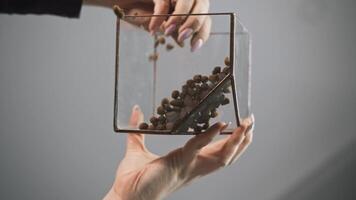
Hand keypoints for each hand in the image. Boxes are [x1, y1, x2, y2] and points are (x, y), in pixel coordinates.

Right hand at [84, 0, 210, 51]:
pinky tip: (152, 29)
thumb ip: (172, 31)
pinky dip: (159, 16)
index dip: (202, 33)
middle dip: (194, 24)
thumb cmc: (139, 12)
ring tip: (168, 32)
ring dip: (180, 17)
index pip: (205, 18)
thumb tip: (183, 42)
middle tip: (182, 38)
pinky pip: (164, 2)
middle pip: (202, 5)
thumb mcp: (159, 25)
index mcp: (188, 7)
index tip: (193, 47)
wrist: (120, 2)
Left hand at [103, 105, 253, 199]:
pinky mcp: (179, 163)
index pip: (217, 153)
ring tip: (246, 124)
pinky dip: (210, 136)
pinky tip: (219, 125)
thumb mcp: (138, 148)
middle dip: (242, 140)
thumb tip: (136, 110)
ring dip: (236, 141)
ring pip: (223, 156)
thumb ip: (139, 129)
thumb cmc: (132, 179)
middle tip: (251, 122)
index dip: (231, 141)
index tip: (240, 126)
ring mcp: (189, 167)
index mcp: (189, 164)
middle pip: (227, 155)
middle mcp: (194, 167)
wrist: (124, 197)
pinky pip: (199, 147)